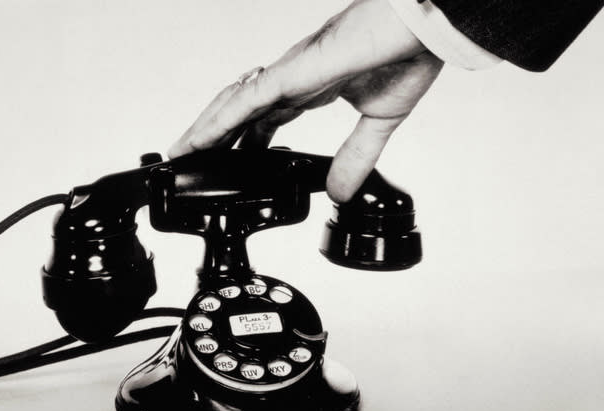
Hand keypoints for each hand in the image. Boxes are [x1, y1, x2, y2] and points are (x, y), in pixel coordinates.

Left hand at [168, 0, 443, 201]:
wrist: (420, 24)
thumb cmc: (405, 53)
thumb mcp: (377, 123)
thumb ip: (356, 156)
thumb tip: (340, 192)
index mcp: (314, 88)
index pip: (268, 119)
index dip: (247, 140)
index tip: (234, 161)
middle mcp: (294, 81)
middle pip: (241, 113)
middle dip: (216, 137)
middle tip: (194, 160)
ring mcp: (289, 75)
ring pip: (234, 105)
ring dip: (207, 130)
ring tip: (183, 153)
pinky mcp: (290, 74)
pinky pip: (245, 100)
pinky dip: (220, 121)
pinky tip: (200, 139)